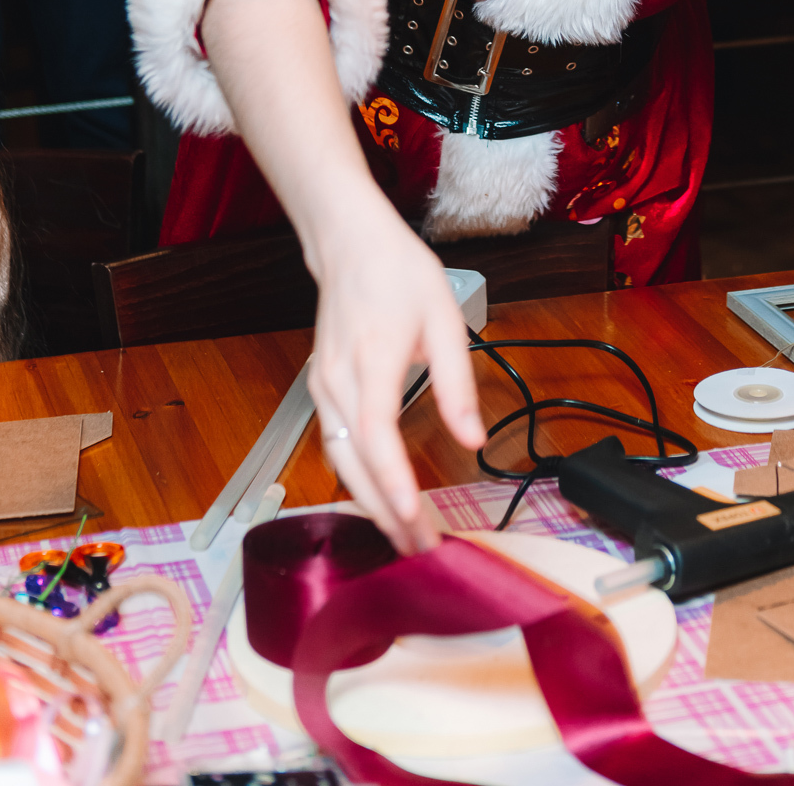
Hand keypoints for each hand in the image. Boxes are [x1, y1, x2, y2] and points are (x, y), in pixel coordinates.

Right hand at [308, 197, 485, 553]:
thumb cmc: (398, 274)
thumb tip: (473, 438)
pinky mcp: (320, 389)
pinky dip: (356, 478)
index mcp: (373, 357)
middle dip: (385, 510)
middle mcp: (339, 379)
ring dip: (369, 503)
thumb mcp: (445, 318)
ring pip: (339, 460)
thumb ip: (457, 383)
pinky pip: (334, 445)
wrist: (349, 244)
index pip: (375, 431)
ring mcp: (323, 386)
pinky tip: (378, 498)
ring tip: (404, 535)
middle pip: (354, 460)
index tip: (412, 514)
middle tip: (420, 548)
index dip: (392, 478)